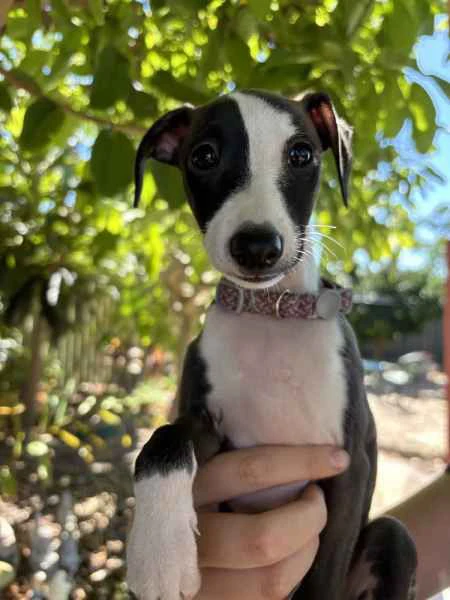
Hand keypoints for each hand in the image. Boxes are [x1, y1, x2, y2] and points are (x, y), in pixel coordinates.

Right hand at [193, 445, 349, 599]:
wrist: (146, 555)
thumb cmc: (186, 498)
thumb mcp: (195, 470)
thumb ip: (223, 461)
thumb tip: (288, 434)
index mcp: (180, 491)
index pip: (249, 472)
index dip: (301, 462)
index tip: (337, 457)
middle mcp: (184, 540)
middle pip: (265, 538)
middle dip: (309, 517)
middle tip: (316, 499)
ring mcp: (195, 583)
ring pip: (272, 579)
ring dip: (306, 550)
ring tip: (307, 528)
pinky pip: (268, 599)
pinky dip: (293, 574)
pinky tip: (292, 554)